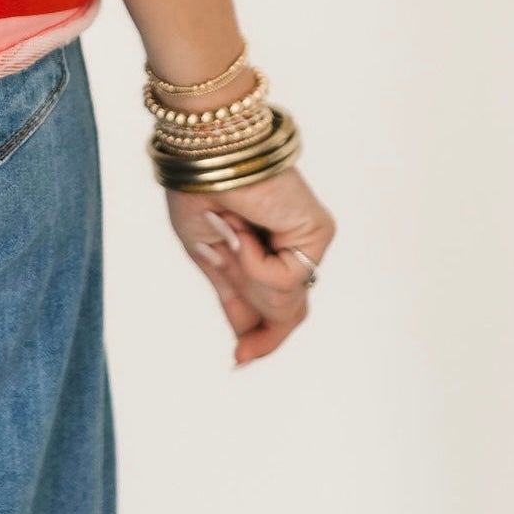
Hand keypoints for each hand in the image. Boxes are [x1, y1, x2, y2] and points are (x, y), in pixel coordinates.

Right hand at [166, 165, 334, 365]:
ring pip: (285, 301)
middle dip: (261, 326)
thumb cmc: (196, 190)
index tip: (240, 360)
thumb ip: (236, 298)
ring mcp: (303, 242)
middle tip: (240, 348)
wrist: (204, 152)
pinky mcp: (317, 232)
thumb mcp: (207, 258)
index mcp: (255, 252)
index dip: (260, 337)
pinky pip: (287, 278)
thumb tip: (248, 343)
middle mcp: (285, 248)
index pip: (270, 307)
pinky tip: (243, 229)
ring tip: (230, 233)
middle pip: (285, 311)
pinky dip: (256, 262)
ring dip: (246, 278)